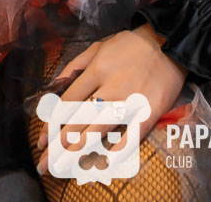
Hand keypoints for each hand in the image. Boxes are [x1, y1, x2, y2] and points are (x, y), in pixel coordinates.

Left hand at [36, 24, 186, 175]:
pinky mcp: (150, 111)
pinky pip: (133, 135)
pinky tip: (105, 165)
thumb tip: (54, 87)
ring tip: (61, 168)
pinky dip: (119, 151)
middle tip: (43, 165)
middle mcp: (110, 87)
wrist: (170, 41)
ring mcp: (131, 100)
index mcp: (96, 70)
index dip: (51, 124)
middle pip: (79, 120)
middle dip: (58, 145)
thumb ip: (75, 65)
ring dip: (77, 151)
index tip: (41, 142)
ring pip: (99, 130)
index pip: (68, 102)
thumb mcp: (98, 46)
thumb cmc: (130, 45)